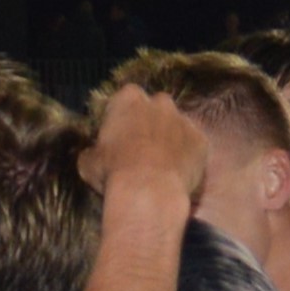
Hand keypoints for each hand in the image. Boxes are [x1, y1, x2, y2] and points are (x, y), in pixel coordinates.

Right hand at [83, 82, 212, 215]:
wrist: (149, 191)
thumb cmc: (113, 172)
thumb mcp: (88, 162)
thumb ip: (92, 151)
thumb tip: (91, 155)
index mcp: (128, 99)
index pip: (125, 98)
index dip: (122, 117)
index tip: (118, 136)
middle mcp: (159, 103)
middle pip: (156, 107)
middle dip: (150, 122)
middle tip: (142, 149)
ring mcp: (184, 120)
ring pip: (177, 126)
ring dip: (170, 139)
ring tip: (161, 165)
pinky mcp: (201, 141)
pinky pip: (193, 145)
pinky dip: (187, 156)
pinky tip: (177, 174)